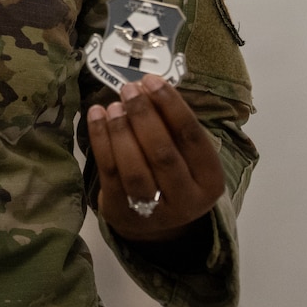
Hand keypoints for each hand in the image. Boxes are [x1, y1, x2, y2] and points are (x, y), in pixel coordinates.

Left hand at [87, 73, 224, 241]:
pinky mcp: (122, 212)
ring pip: (134, 168)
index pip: (193, 138)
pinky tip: (96, 115)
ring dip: (121, 131)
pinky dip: (100, 140)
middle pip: (163, 154)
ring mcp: (153, 212)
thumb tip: (147, 86)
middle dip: (144, 116)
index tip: (153, 81)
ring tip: (113, 105)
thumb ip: (173, 126)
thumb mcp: (186, 155)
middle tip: (129, 89)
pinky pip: (109, 173)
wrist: (155, 225)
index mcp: (210, 181)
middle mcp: (186, 200)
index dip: (172, 106)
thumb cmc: (173, 173)